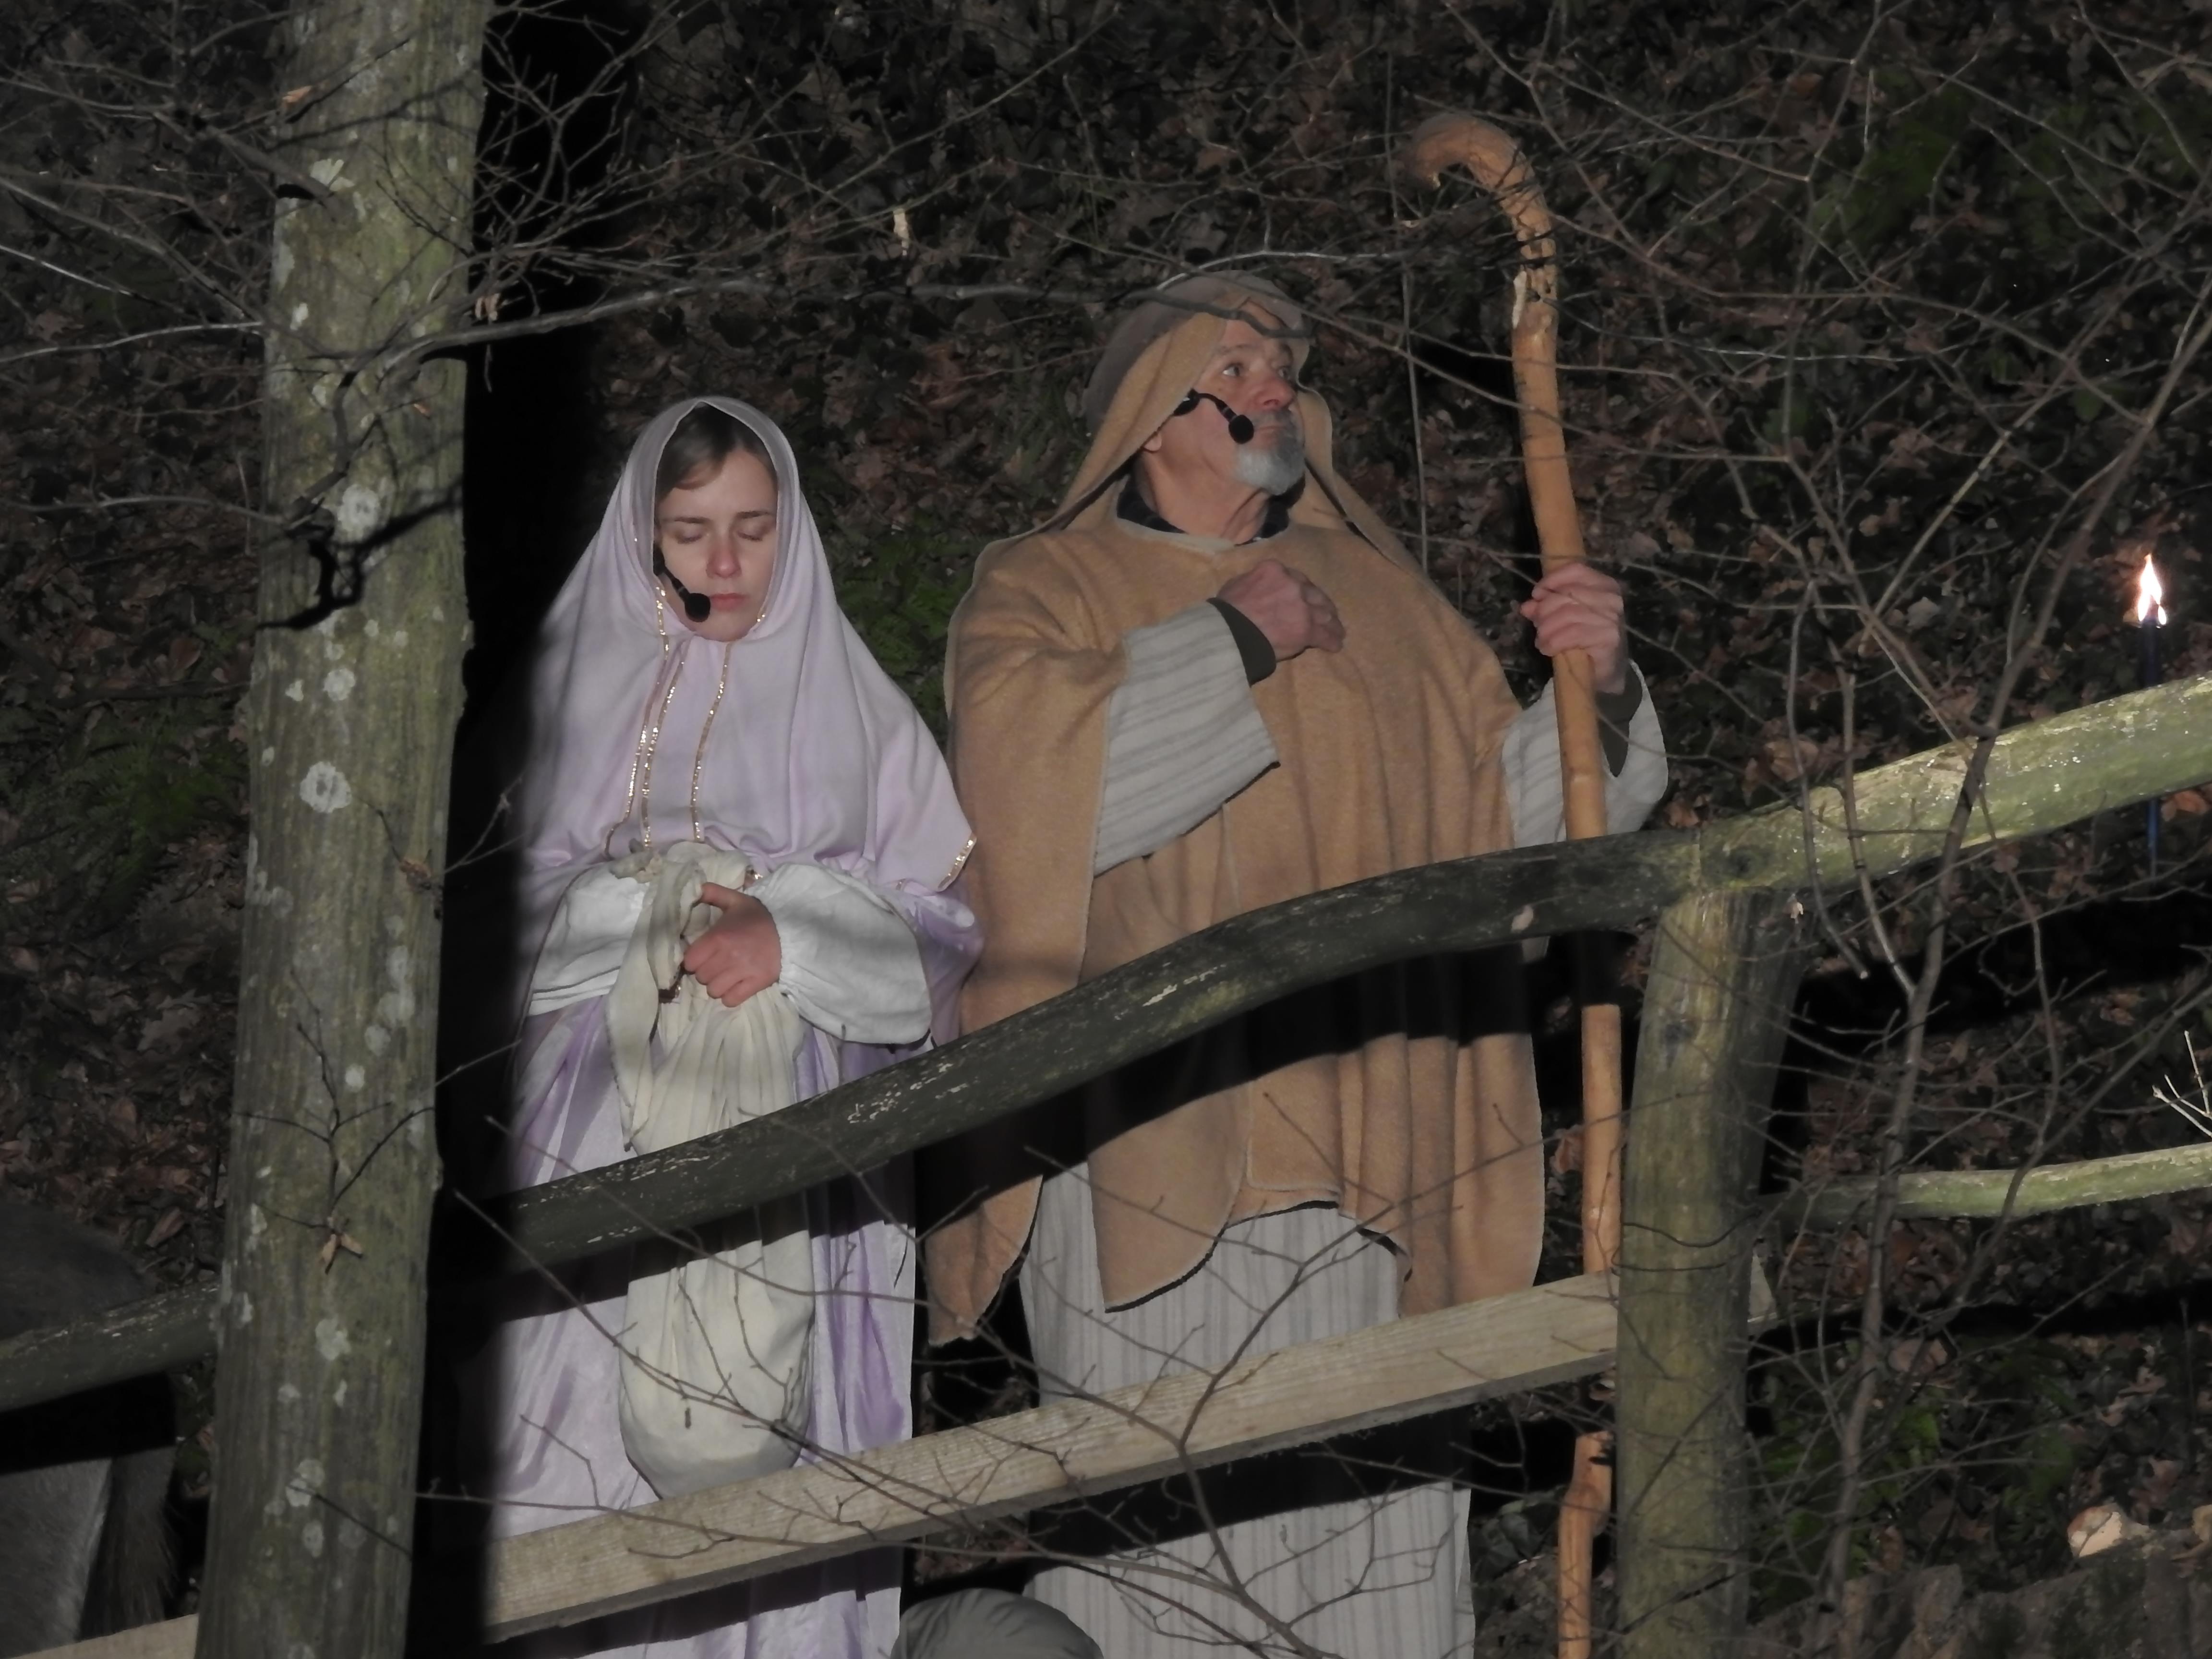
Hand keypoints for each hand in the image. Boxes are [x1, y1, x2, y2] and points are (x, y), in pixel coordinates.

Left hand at [681, 883, 780, 1008]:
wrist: (790, 929)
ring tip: (725, 976)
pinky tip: (735, 986)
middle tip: (715, 965)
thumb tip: (695, 887)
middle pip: (701, 977)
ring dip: (716, 985)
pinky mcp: (756, 983)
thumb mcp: (736, 900)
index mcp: (718, 937)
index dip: (694, 959)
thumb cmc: (758, 917)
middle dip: (705, 972)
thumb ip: (713, 893)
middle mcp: (727, 956)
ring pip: (713, 991)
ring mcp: (742, 972)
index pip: (690, 961)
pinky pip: (731, 1000)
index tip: (703, 956)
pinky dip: (730, 996)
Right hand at [1217, 558, 1344, 661]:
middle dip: (1322, 605)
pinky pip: (1324, 635)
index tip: (1307, 597)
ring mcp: (1302, 606)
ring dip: (1331, 624)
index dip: (1304, 590)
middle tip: (1328, 614)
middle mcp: (1293, 584)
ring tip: (1337, 632)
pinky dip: (1331, 640)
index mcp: (1275, 571)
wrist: (1229, 633)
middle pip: (1314, 594)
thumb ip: (1255, 582)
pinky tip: (1335, 645)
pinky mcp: (1306, 628)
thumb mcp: (1237, 585)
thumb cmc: (1226, 611)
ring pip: (1324, 614)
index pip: (1297, 579)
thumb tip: (1260, 587)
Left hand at [1518, 564, 1628, 694]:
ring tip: (1541, 640)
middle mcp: (1611, 598)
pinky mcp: (1609, 637)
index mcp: (1604, 584)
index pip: (1576, 570)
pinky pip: (1572, 634)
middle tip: (1537, 625)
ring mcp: (1612, 617)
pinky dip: (1554, 642)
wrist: (1607, 669)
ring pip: (1567, 614)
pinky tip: (1548, 649)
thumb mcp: (1564, 618)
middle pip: (1567, 593)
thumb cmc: (1586, 639)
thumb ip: (1547, 607)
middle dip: (1544, 610)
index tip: (1536, 595)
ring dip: (1546, 629)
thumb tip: (1527, 606)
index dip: (1552, 580)